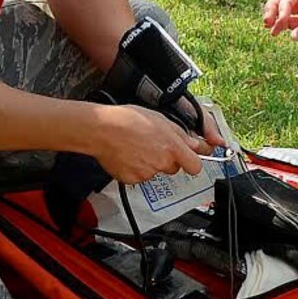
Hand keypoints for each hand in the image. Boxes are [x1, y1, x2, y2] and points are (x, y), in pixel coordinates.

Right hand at [87, 106, 210, 184]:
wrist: (102, 129)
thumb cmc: (128, 119)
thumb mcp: (161, 119)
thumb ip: (181, 135)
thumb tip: (195, 145)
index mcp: (172, 147)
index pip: (195, 166)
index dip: (192, 162)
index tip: (189, 159)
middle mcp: (162, 162)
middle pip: (174, 168)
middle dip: (167, 159)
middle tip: (153, 146)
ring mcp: (147, 173)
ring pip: (155, 172)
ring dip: (150, 163)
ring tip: (137, 147)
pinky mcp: (133, 179)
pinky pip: (140, 177)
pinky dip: (136, 169)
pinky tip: (128, 155)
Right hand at [260, 0, 297, 53]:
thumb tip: (292, 35)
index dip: (284, 5)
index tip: (283, 21)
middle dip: (273, 7)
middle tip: (267, 22)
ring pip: (284, 10)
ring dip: (275, 18)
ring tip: (270, 31)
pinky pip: (290, 24)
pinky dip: (282, 27)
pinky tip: (279, 34)